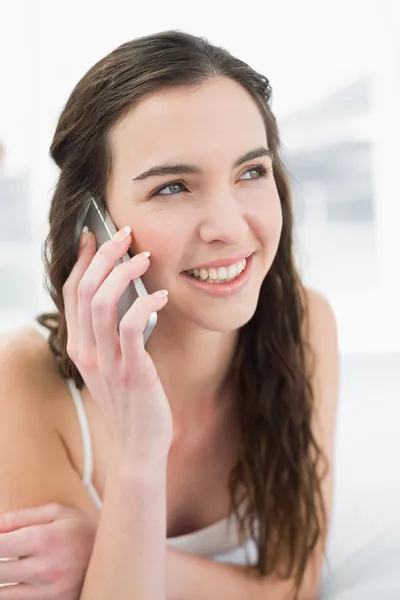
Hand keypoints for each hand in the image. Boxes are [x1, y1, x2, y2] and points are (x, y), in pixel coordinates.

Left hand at [0, 503, 96, 599]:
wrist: (116, 558)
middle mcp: (46, 568)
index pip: (0, 545)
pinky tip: (17, 580)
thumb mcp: (58, 512)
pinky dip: (13, 592)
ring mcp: (50, 592)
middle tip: (4, 554)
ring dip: (2, 579)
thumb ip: (22, 517)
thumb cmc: (81, 530)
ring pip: (4, 593)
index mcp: (45, 539)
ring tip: (10, 567)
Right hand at [63, 226, 171, 455]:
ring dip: (124, 273)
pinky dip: (145, 304)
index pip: (72, 292)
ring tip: (145, 258)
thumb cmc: (131, 402)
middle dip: (105, 255)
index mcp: (78, 347)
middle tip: (126, 234)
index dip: (83, 260)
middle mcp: (86, 352)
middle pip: (85, 289)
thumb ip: (110, 334)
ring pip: (102, 302)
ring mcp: (106, 362)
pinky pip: (131, 327)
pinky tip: (162, 296)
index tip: (97, 235)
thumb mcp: (111, 365)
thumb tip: (125, 294)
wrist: (138, 447)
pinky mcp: (131, 372)